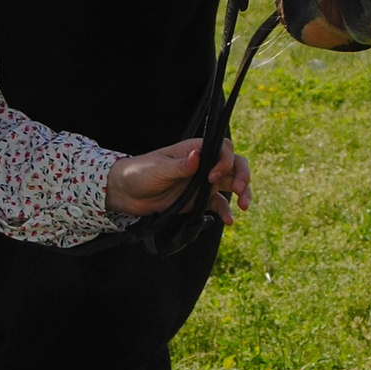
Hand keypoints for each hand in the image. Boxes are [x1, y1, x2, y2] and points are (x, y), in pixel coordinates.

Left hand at [105, 135, 250, 227]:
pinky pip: (218, 204)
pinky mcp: (199, 200)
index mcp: (195, 150)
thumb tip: (197, 156)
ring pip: (231, 183)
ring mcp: (203, 183)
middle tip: (239, 189)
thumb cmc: (139, 173)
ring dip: (243, 192)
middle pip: (234, 164)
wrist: (127, 194)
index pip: (222, 148)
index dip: (225, 160)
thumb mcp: (157, 168)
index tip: (213, 175)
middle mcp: (204, 164)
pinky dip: (226, 211)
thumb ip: (179, 165)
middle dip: (242, 175)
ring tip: (244, 206)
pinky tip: (229, 220)